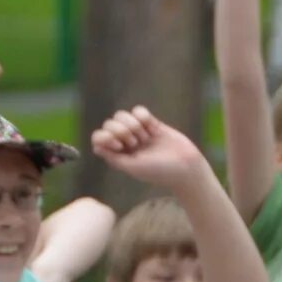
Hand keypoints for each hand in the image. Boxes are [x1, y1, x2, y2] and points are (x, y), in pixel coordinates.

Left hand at [90, 107, 208, 190]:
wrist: (185, 165)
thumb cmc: (159, 171)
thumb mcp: (132, 167)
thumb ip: (113, 158)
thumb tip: (96, 147)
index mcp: (118, 154)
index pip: (99, 137)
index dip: (104, 136)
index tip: (118, 145)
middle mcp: (125, 142)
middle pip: (109, 123)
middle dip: (121, 130)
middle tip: (136, 143)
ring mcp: (138, 132)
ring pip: (122, 115)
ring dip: (133, 124)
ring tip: (146, 137)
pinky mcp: (151, 123)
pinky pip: (138, 110)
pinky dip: (143, 116)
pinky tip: (153, 128)